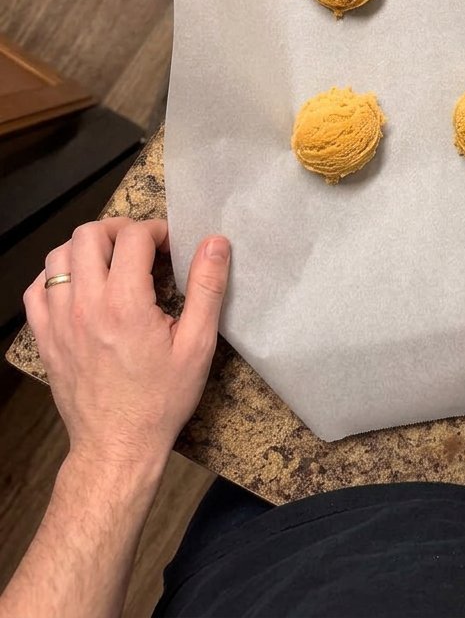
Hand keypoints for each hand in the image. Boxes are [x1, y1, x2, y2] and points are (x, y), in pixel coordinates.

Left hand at [24, 218, 229, 471]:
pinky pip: (37, 289)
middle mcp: (86, 305)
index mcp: (125, 304)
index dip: (157, 230)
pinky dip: (56, 276)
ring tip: (112, 263)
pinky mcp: (45, 337)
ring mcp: (59, 321)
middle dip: (119, 230)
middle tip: (142, 247)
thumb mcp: (198, 345)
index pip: (133, 237)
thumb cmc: (162, 398)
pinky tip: (81, 286)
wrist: (118, 445)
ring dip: (87, 249)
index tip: (172, 246)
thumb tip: (215, 243)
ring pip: (58, 256)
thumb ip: (207, 288)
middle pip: (88, 235)